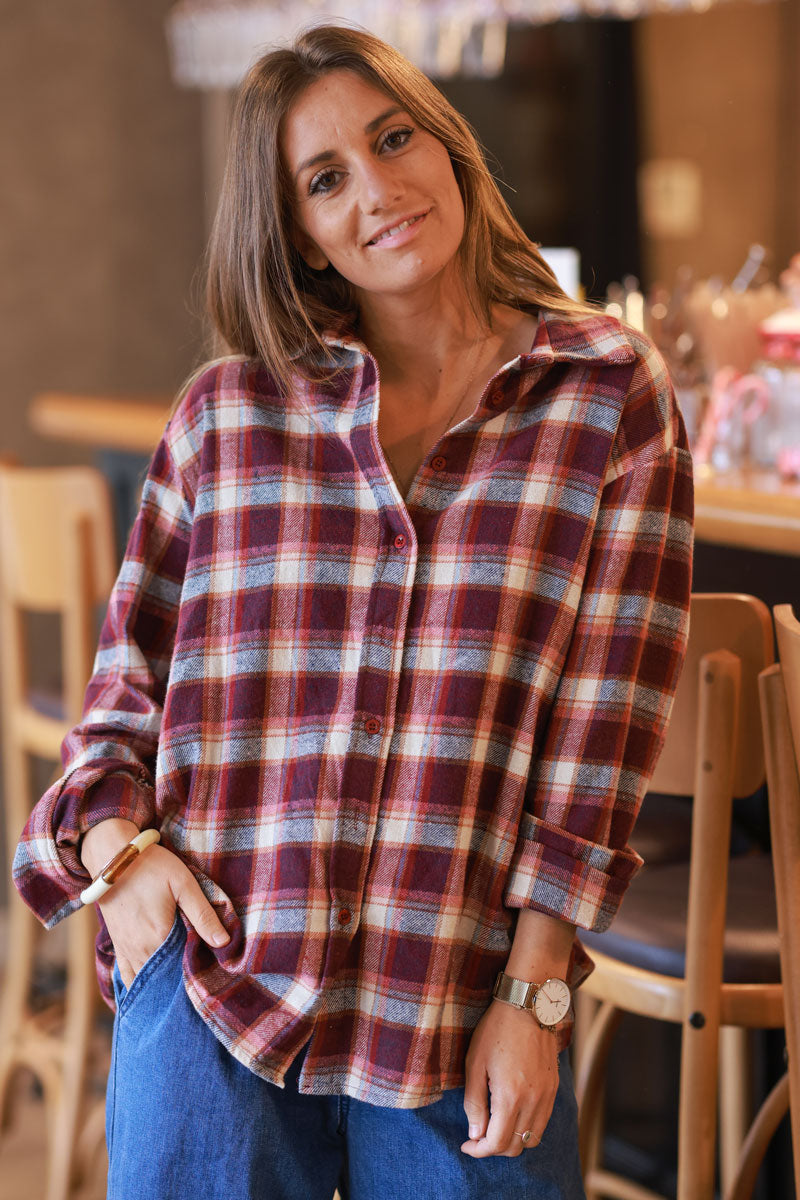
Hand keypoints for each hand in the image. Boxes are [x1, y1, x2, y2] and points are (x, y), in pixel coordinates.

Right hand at [81, 819, 229, 988]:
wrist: (111, 856)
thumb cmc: (151, 866)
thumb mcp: (183, 884)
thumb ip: (203, 914)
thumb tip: (223, 942)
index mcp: (159, 937)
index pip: (182, 970)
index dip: (197, 975)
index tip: (212, 978)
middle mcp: (140, 950)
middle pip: (165, 979)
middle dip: (182, 984)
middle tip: (200, 989)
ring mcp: (126, 949)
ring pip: (146, 981)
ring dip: (162, 986)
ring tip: (180, 990)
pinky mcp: (118, 944)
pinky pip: (126, 975)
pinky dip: (139, 985)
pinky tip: (151, 992)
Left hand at [460, 999, 558, 1157]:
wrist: (526, 1005)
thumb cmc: (496, 1030)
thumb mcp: (475, 1063)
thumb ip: (474, 1103)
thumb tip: (475, 1134)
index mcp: (510, 1096)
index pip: (497, 1143)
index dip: (479, 1150)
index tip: (466, 1145)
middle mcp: (533, 1101)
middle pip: (515, 1147)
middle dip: (494, 1147)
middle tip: (478, 1134)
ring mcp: (547, 1095)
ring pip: (532, 1139)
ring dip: (512, 1140)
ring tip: (495, 1125)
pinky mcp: (554, 1088)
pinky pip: (543, 1122)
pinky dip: (527, 1128)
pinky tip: (513, 1113)